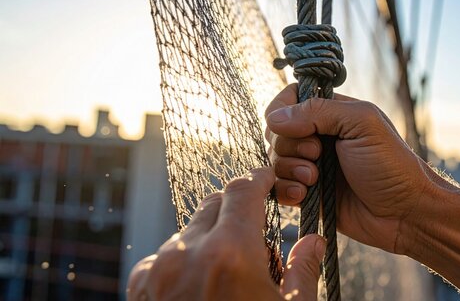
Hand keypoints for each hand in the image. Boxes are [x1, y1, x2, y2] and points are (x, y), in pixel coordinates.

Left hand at [127, 168, 323, 300]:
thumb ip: (302, 271)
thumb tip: (313, 242)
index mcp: (229, 254)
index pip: (242, 189)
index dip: (258, 178)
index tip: (267, 178)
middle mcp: (186, 253)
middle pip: (214, 204)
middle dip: (237, 211)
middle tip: (255, 239)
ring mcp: (157, 269)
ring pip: (190, 230)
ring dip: (211, 238)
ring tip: (229, 277)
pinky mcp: (139, 286)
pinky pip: (166, 254)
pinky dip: (186, 259)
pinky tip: (201, 289)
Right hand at [265, 84, 431, 252]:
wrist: (404, 214)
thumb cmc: (392, 165)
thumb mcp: (362, 124)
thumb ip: (319, 111)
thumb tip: (275, 117)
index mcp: (332, 113)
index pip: (289, 100)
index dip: (282, 111)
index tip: (296, 127)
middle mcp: (318, 137)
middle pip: (276, 132)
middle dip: (290, 145)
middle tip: (318, 155)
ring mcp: (310, 166)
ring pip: (274, 160)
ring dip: (289, 169)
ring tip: (314, 180)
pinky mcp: (307, 194)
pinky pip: (278, 188)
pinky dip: (284, 190)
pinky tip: (304, 195)